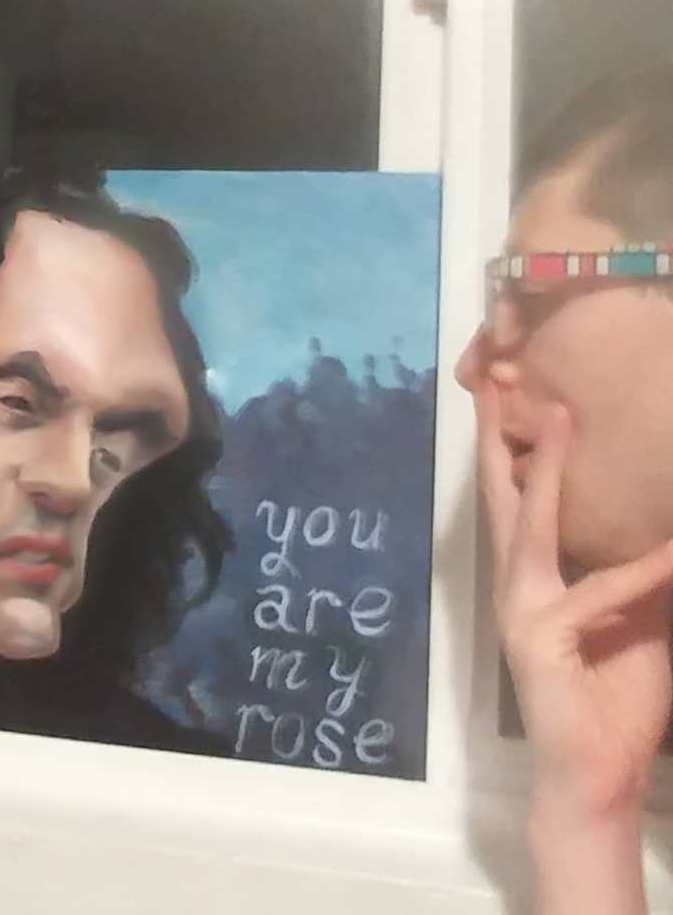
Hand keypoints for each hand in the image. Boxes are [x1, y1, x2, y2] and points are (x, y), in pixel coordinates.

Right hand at [475, 381, 672, 912]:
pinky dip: (638, 573)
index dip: (514, 445)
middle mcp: (516, 584)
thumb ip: (643, 577)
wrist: (592, 776)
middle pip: (505, 495)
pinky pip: (599, 596)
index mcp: (534, 579)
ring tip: (561, 414)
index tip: (511, 391)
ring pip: (533, 524)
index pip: (521, 500)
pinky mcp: (543, 641)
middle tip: (497, 376)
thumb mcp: (640, 624)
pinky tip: (670, 551)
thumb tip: (665, 527)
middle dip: (499, 434)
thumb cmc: (615, 700)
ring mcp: (521, 610)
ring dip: (549, 467)